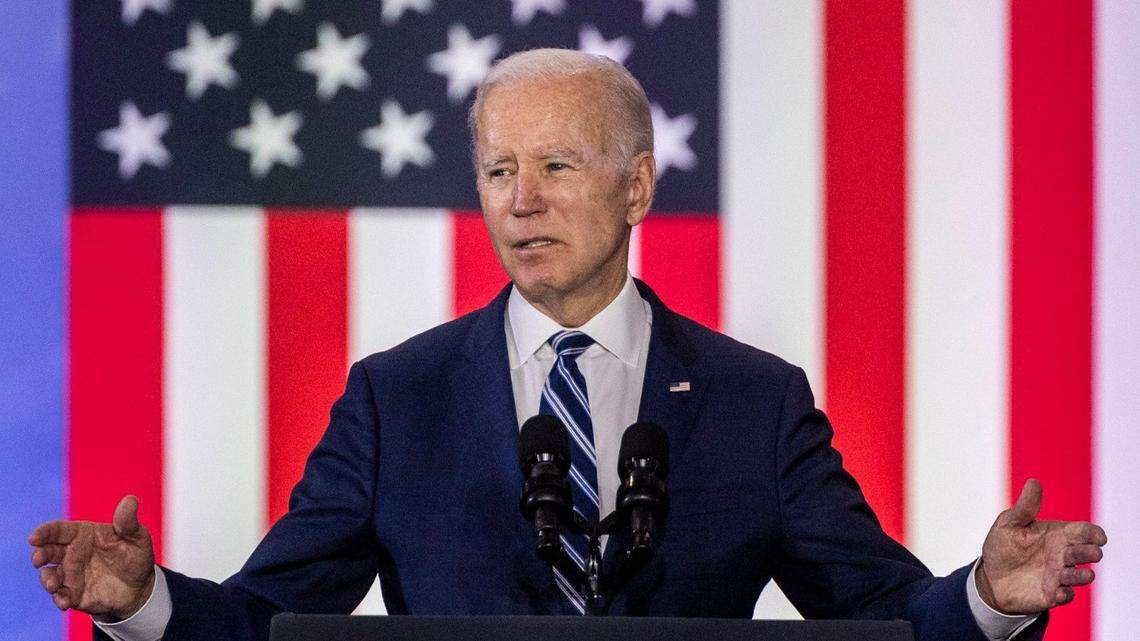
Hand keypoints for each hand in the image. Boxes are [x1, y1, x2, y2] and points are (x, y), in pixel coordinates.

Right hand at [29, 495, 156, 620]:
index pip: (59, 530)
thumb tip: (131, 499)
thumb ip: (128, 522)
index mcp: (83, 534)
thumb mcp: (137, 538)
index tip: (34, 538)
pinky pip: (60, 596)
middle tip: (38, 560)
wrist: (140, 588)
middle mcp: (72, 553)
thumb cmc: (136, 557)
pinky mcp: (73, 593)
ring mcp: (71, 574)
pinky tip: (65, 602)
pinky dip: (59, 599)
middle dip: (39, 555)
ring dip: (47, 580)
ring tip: (53, 586)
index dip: (44, 532)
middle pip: (48, 551)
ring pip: (50, 575)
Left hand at [976, 479, 1106, 614]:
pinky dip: (1064, 594)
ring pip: (1080, 576)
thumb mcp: (1009, 524)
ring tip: (1079, 574)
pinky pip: (1065, 596)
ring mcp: (1060, 576)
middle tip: (1092, 553)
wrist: (990, 577)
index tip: (1099, 537)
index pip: (1084, 532)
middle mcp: (1063, 555)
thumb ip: (1024, 507)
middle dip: (1090, 552)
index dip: (1094, 534)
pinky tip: (1057, 593)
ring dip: (1081, 575)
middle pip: (1086, 552)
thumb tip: (1034, 482)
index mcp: (1058, 535)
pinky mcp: (1052, 594)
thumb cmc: (1003, 546)